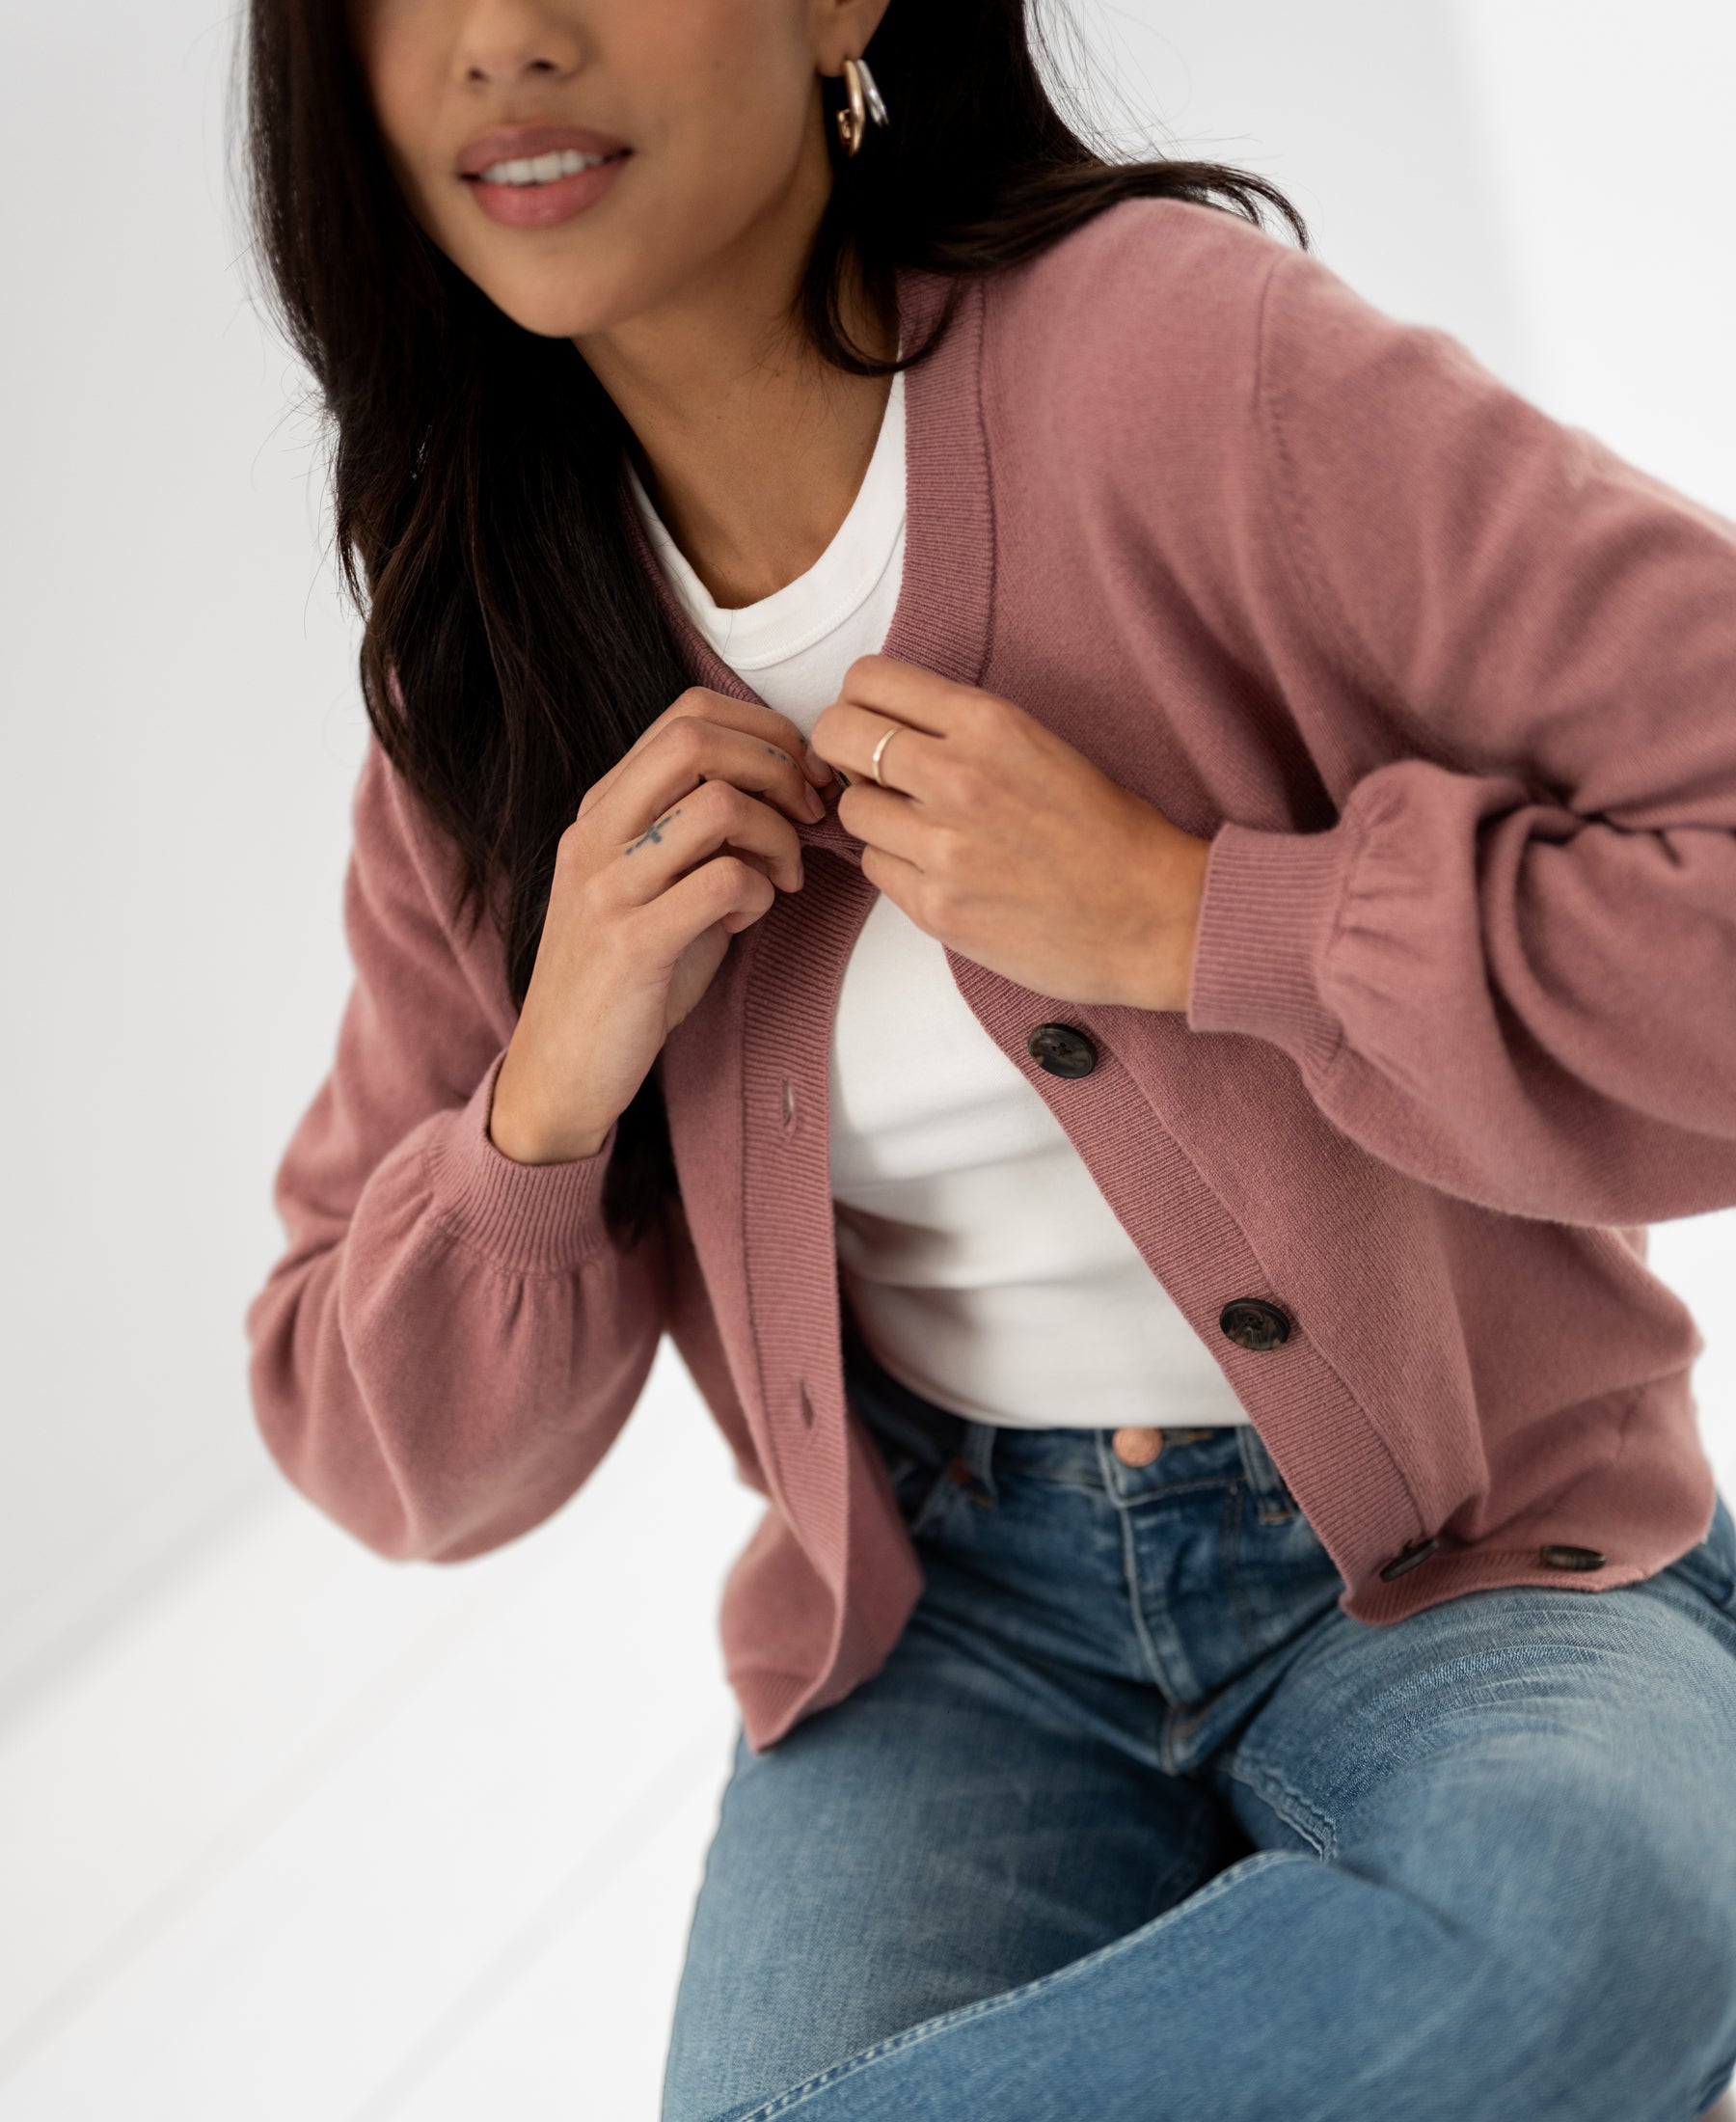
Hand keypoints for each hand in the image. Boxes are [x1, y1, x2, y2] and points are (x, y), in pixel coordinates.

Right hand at [490, 688, 827, 1163]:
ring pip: (718, 804)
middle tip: (810, 818)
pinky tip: (751, 916)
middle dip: (779, 767)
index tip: (803, 780)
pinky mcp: (631, 944)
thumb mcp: (660, 888)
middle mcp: (596, 834)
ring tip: (785, 878)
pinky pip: (723, 881)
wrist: (561, 1070)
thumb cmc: (627, 979)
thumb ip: (706, 836)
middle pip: (699, 739)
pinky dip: (760, 892)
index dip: (764, 732)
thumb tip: (789, 795)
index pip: (688, 715)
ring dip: (778, 836)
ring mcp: (607, 887)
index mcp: (603, 809)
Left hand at [809, 656, 1210, 1011]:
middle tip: (872, 773)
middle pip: (838, 736)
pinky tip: (943, 871)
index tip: (872, 723)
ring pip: (852, 809)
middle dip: (845, 752)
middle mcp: (957, 776)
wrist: (1155, 916)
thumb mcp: (1040, 746)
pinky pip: (875, 869)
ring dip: (876, 816)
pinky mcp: (936, 907)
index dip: (860, 702)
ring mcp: (942, 846)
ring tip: (924, 830)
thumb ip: (963, 730)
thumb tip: (887, 730)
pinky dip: (897, 867)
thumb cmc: (1109, 832)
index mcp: (989, 724)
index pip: (869, 681)